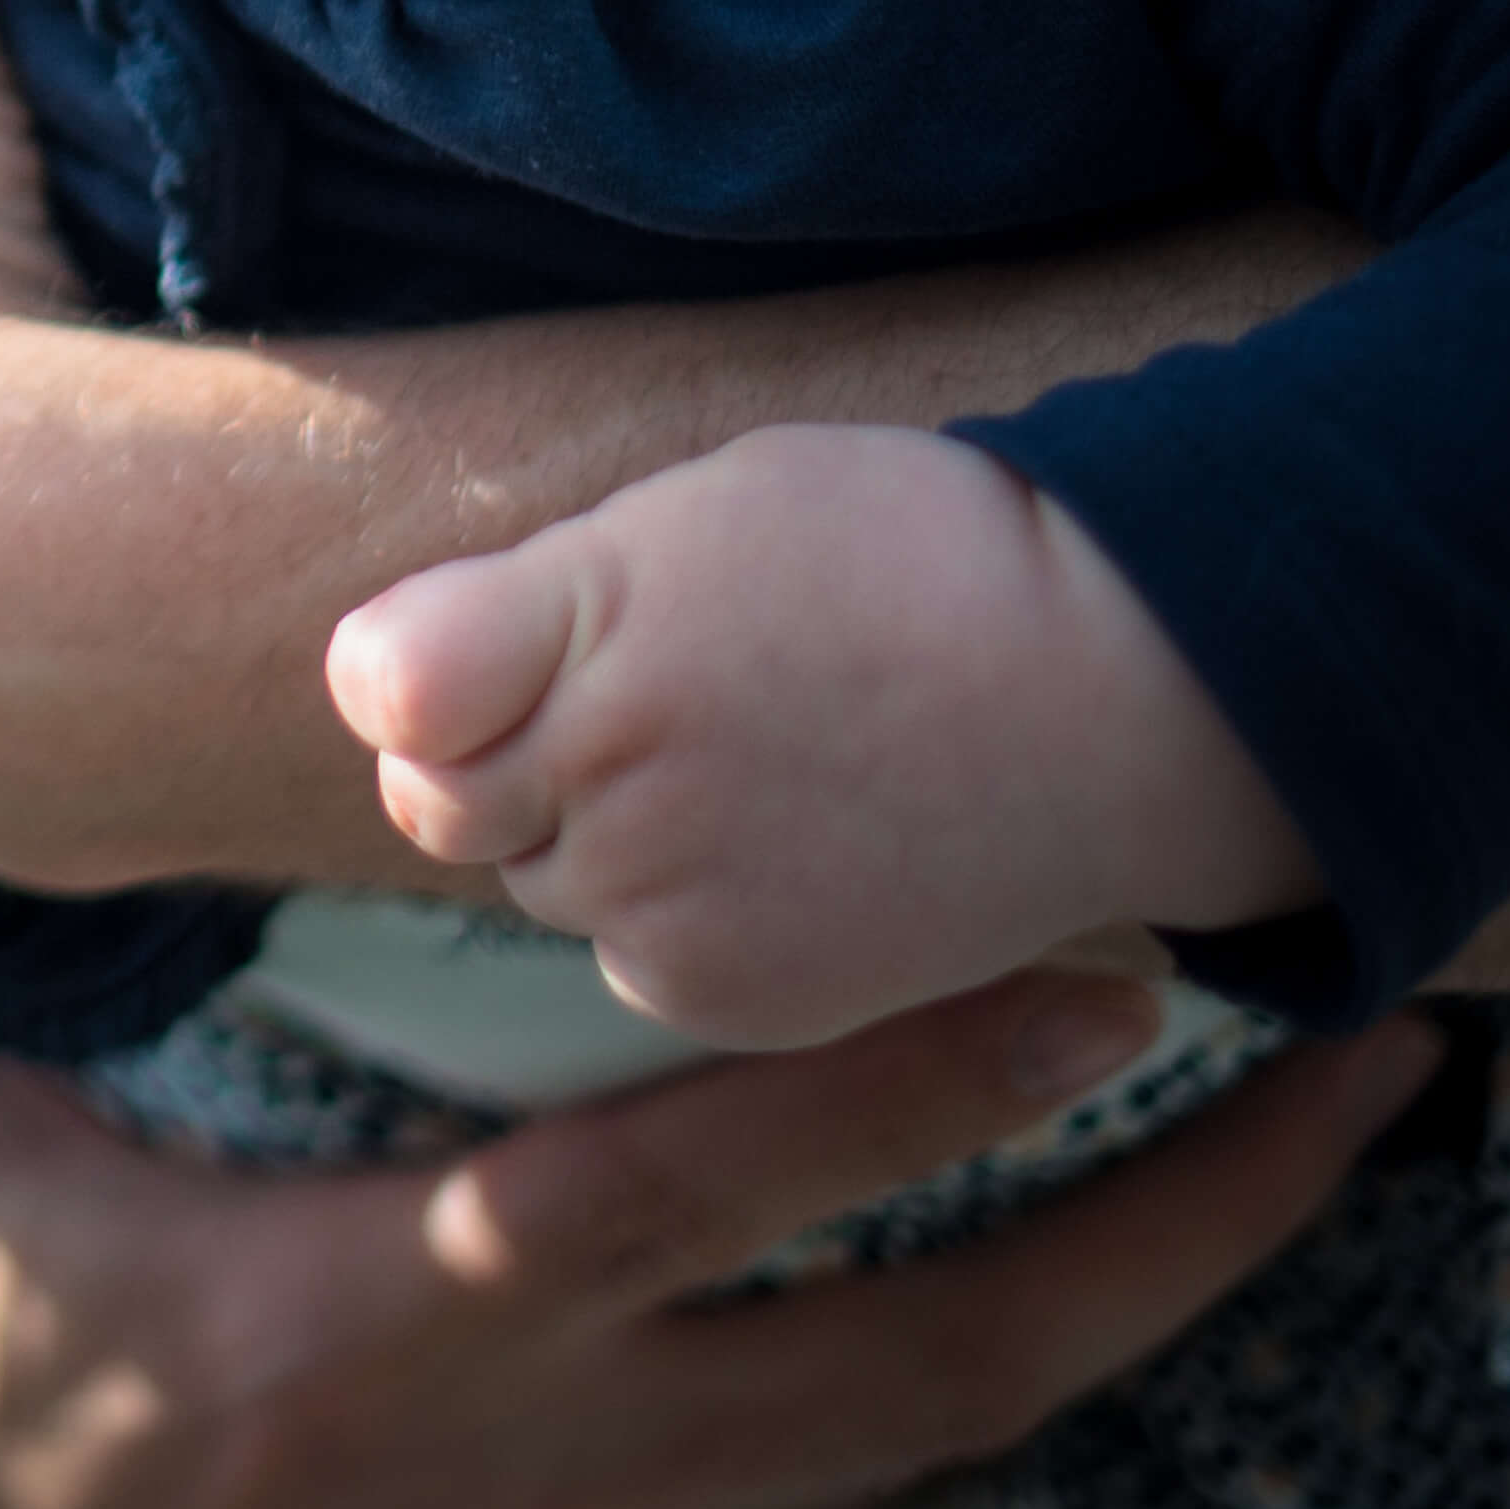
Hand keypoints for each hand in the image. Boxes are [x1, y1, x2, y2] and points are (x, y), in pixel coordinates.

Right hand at [0, 775, 1441, 1508]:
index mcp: (359, 1327)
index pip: (675, 1198)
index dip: (886, 1087)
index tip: (1084, 969)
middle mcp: (533, 1464)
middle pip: (930, 1362)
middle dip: (1169, 1218)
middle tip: (1362, 1054)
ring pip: (950, 1442)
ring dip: (1160, 1298)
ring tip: (1333, 1142)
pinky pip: (881, 1496)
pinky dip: (1030, 1383)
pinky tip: (1153, 1283)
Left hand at [328, 424, 1318, 1047]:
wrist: (1126, 687)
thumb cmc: (905, 555)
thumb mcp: (687, 514)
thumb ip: (519, 609)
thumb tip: (385, 701)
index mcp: (577, 626)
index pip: (382, 692)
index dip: (428, 674)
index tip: (493, 650)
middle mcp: (604, 777)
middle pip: (454, 800)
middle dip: (519, 755)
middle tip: (673, 694)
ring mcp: (667, 902)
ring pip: (551, 881)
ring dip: (610, 834)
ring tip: (761, 759)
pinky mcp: (732, 995)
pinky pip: (637, 958)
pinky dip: (688, 914)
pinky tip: (797, 844)